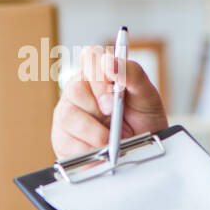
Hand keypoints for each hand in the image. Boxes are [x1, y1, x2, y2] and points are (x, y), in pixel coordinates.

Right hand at [50, 44, 167, 158]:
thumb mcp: (147, 96)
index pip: (89, 57)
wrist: (141, 152)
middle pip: (75, 89)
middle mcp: (78, 90)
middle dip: (99, 109)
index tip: (113, 96)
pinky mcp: (62, 138)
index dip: (99, 76)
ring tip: (112, 141)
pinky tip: (101, 151)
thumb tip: (109, 62)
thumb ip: (132, 74)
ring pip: (68, 116)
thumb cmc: (142, 120)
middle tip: (115, 121)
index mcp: (98, 73)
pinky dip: (89, 150)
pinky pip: (67, 142)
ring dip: (95, 132)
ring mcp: (67, 113)